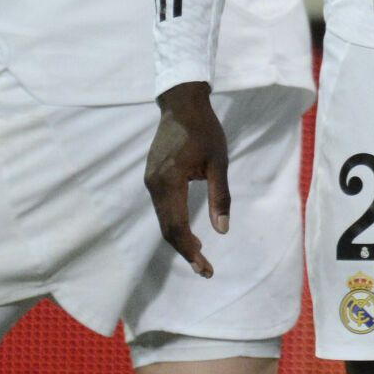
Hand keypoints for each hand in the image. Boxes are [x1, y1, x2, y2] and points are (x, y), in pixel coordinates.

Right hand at [144, 82, 230, 277]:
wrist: (182, 104)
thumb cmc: (205, 130)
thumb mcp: (220, 162)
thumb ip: (220, 196)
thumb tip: (223, 230)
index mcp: (170, 181)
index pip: (177, 227)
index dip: (190, 250)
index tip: (205, 268)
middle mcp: (154, 184)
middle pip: (167, 229)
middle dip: (185, 251)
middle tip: (204, 269)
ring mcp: (150, 181)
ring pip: (162, 220)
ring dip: (179, 238)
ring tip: (199, 254)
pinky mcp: (151, 178)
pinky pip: (161, 208)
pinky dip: (174, 224)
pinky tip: (189, 232)